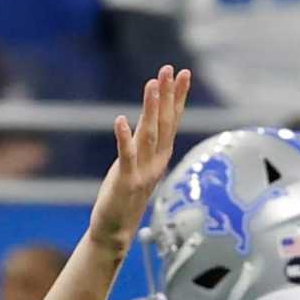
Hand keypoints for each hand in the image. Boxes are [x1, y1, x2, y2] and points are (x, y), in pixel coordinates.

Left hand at [86, 65, 190, 257]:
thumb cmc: (125, 196)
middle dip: (168, 95)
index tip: (183, 73)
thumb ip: (145, 144)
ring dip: (151, 109)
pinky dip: (124, 138)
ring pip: (150, 135)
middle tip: (170, 69)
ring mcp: (143, 171)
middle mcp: (156, 161)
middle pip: (165, 122)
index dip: (178, 96)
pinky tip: (120, 120)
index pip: (172, 120)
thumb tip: (151, 118)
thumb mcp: (138, 164)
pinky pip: (126, 156)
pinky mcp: (126, 182)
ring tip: (152, 85)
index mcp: (160, 155)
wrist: (116, 230)